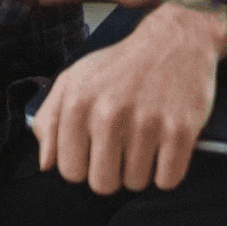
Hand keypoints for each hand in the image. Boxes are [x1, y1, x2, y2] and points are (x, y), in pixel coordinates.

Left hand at [31, 1, 223, 193]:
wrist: (174, 41)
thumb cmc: (119, 66)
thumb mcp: (74, 80)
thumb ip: (49, 119)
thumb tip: (45, 163)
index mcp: (78, 102)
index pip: (70, 170)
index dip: (83, 165)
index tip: (94, 149)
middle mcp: (109, 112)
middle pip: (103, 184)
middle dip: (112, 172)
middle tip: (121, 147)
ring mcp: (146, 122)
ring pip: (136, 184)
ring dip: (141, 170)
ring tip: (144, 140)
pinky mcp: (180, 130)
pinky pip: (168, 180)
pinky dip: (167, 171)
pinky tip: (164, 145)